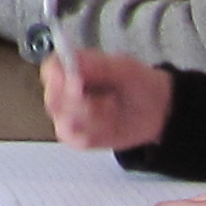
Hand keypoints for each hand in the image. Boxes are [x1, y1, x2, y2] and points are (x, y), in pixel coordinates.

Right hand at [42, 48, 172, 151]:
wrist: (155, 111)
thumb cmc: (137, 84)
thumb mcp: (123, 67)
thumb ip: (96, 65)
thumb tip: (72, 68)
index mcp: (70, 67)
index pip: (50, 69)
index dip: (57, 77)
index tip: (77, 82)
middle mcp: (63, 91)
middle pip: (53, 99)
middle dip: (78, 104)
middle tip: (105, 102)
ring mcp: (68, 116)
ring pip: (65, 122)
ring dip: (93, 120)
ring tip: (112, 110)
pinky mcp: (76, 137)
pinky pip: (77, 140)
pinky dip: (96, 134)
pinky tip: (109, 125)